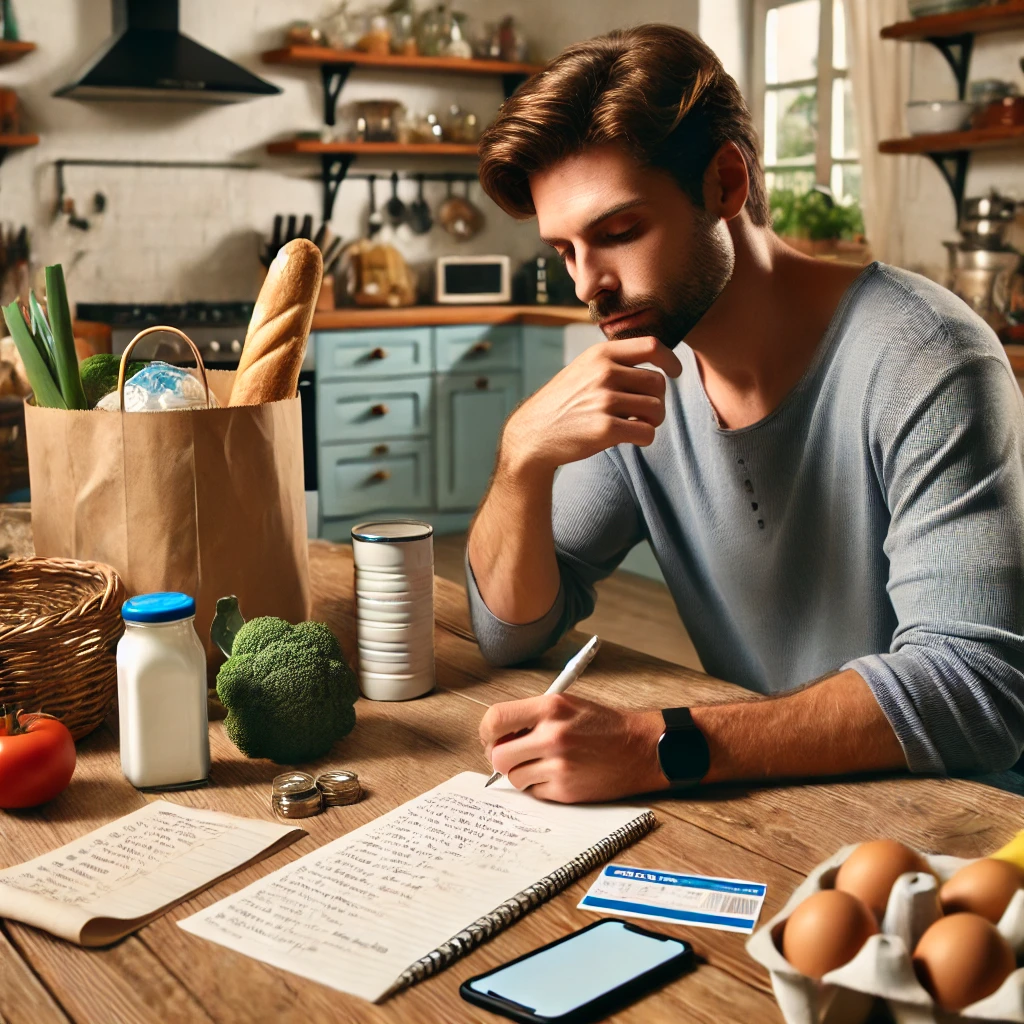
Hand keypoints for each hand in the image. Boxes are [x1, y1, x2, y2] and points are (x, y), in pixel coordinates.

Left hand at [479, 693, 666, 802]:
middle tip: (513, 755)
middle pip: (498, 755)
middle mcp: (552, 735)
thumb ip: (531, 716)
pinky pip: (534, 791)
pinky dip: (540, 786)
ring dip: (521, 773)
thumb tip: (496, 736)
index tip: (492, 738)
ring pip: (513, 776)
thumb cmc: (601, 725)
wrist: (639, 748)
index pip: (496, 719)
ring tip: (542, 763)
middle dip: (500, 758)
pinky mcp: (566, 790)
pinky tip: (558, 774)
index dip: (488, 732)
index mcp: (550, 708)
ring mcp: (559, 765)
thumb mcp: (566, 705)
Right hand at [500, 337, 682, 476]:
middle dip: (658, 400)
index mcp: (600, 354)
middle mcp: (604, 373)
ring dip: (652, 421)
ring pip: (657, 409)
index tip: (675, 372)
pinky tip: (630, 438)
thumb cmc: (563, 403)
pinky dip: (644, 438)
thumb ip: (614, 362)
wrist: (532, 434)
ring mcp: (604, 400)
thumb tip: (658, 359)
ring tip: (633, 424)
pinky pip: (647, 432)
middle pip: (659, 383)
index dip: (670, 359)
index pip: (651, 345)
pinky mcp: (605, 428)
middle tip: (643, 412)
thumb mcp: (583, 369)